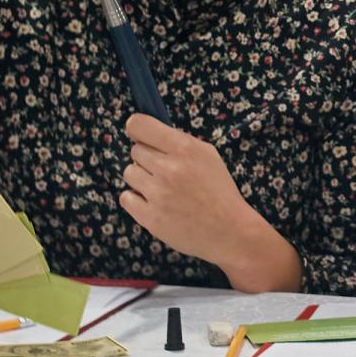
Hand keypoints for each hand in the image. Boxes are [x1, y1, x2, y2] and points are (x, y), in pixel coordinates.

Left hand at [118, 114, 261, 263]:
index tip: (141, 138)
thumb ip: (179, 142)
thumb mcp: (207, 156)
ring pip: (129, 173)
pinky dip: (136, 200)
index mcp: (185, 149)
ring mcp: (158, 194)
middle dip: (148, 159)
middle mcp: (169, 168)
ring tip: (162, 190)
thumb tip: (146, 134)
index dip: (137, 130)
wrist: (229, 231)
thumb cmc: (218, 192)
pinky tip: (155, 203)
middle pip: (135, 151)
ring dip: (142, 179)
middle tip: (166, 172)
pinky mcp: (150, 217)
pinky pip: (126, 198)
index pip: (139, 125)